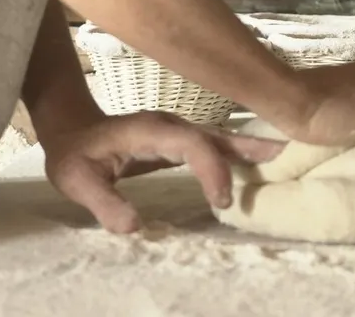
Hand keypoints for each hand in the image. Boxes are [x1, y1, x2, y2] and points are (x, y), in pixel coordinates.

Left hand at [42, 110, 287, 232]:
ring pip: (219, 137)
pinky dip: (235, 152)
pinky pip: (212, 145)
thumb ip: (104, 203)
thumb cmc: (74, 154)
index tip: (221, 201)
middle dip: (249, 147)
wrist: (71, 129)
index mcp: (151, 131)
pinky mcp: (178, 140)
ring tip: (282, 155)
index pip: (193, 145)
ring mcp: (176, 130)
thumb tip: (135, 228)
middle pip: (216, 135)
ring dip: (249, 147)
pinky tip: (254, 161)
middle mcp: (171, 126)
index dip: (212, 169)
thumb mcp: (77, 182)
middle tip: (284, 158)